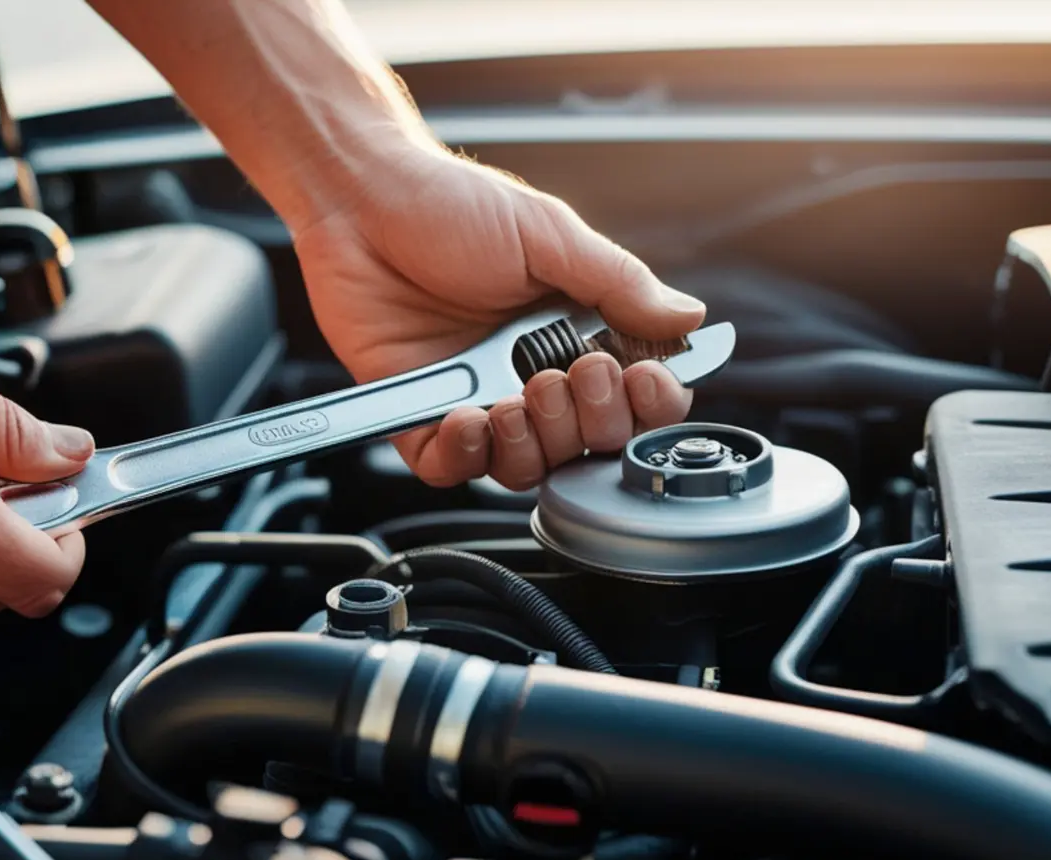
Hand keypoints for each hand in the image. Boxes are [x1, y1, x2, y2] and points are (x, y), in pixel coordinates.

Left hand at [294, 147, 706, 489]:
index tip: (642, 380)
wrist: (361, 199)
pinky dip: (467, 457)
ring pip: (525, 466)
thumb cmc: (445, 203)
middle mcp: (529, 371)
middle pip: (586, 443)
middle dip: (589, 422)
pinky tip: (468, 418)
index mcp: (572, 330)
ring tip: (516, 400)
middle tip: (566, 376)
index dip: (646, 403)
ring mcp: (476, 396)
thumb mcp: (547, 234)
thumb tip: (689, 319)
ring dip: (533, 445)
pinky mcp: (420, 414)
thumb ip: (618, 284)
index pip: (632, 394)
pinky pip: (452, 468)